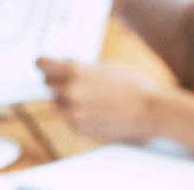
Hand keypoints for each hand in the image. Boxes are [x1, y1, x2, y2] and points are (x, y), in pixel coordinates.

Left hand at [39, 59, 165, 142]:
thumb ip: (81, 69)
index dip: (43, 64)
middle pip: (48, 84)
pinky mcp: (79, 129)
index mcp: (74, 71)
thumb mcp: (104, 67)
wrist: (151, 111)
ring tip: (92, 99)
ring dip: (68, 100)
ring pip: (59, 103)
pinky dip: (77, 115)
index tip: (43, 65)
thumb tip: (63, 66)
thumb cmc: (132, 85)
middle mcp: (69, 92)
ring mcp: (72, 113)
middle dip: (58, 82)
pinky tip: (97, 112)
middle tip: (72, 82)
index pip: (42, 65)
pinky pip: (69, 119)